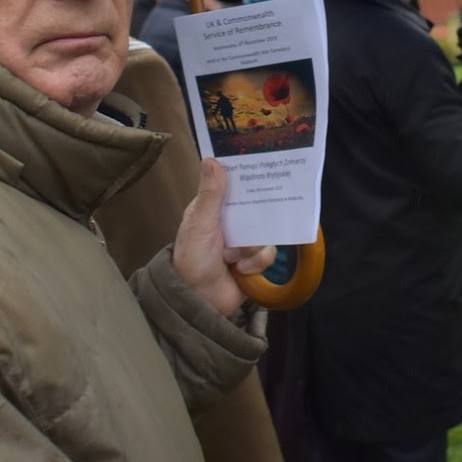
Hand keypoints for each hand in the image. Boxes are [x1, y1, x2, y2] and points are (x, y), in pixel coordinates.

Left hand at [172, 158, 275, 315]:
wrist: (200, 301)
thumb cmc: (192, 260)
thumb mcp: (199, 224)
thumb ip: (209, 194)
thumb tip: (211, 159)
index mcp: (213, 207)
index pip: (233, 183)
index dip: (246, 175)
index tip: (263, 162)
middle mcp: (231, 220)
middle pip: (256, 206)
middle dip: (257, 215)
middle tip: (257, 215)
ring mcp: (244, 240)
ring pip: (265, 231)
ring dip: (250, 246)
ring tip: (232, 256)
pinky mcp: (255, 260)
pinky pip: (269, 253)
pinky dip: (255, 262)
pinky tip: (240, 269)